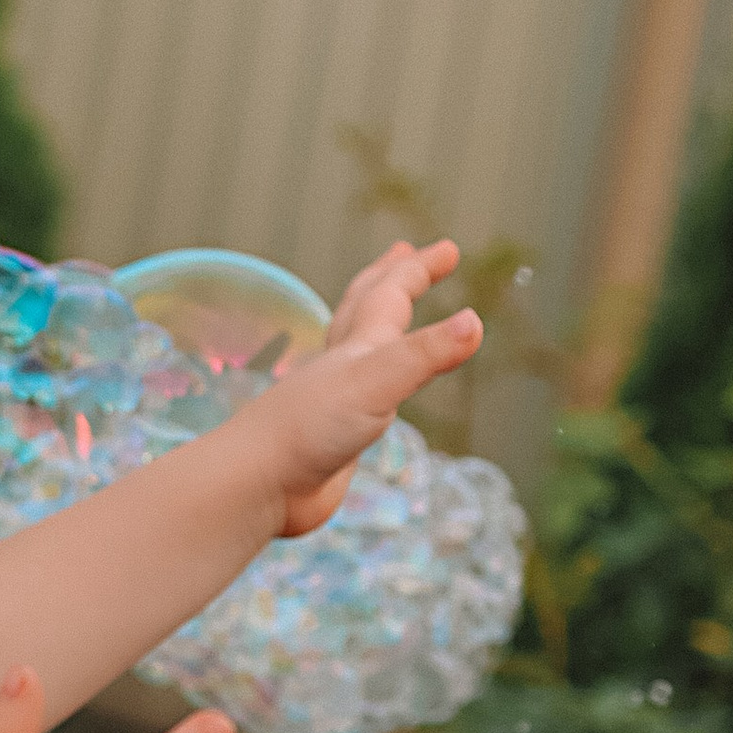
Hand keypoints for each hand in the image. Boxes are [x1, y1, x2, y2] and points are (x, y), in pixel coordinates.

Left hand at [243, 239, 481, 538]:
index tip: (448, 248)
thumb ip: (425, 355)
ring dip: (372, 326)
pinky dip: (369, 384)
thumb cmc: (307, 428)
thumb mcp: (377, 383)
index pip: (391, 293)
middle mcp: (343, 366)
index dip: (419, 268)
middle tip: (404, 254)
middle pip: (365, 308)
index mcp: (357, 346)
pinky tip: (367, 392)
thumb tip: (473, 322)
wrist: (259, 484)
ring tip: (382, 316)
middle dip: (390, 278)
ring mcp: (335, 401)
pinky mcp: (331, 437)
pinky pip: (356, 398)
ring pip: (356, 351)